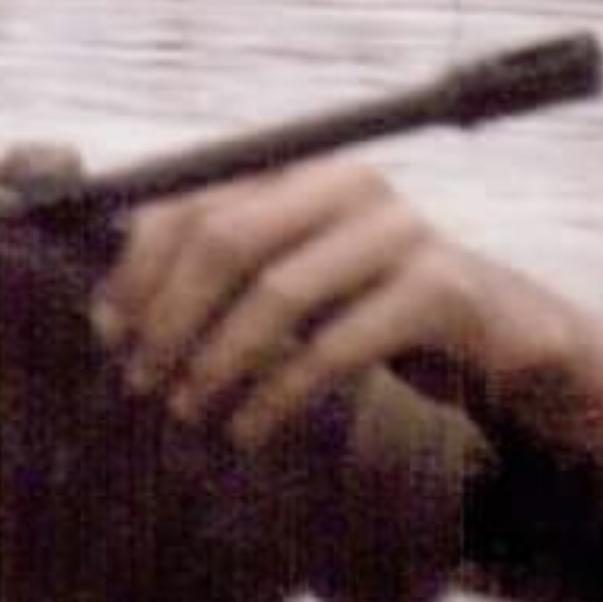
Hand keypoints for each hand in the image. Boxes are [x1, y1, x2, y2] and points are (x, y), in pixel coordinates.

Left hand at [90, 157, 571, 447]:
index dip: (139, 268)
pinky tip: (246, 430)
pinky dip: (277, 395)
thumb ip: (210, 278)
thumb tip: (107, 317)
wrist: (495, 332)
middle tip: (140, 379)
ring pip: (277, 294)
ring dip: (217, 362)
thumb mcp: (284, 278)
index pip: (191, 202)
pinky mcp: (439, 288)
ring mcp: (398, 230)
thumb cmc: (363, 304)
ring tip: (186, 409)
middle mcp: (345, 183)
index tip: (108, 331)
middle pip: (226, 241)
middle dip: (170, 317)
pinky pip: (334, 347)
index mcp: (295, 171)